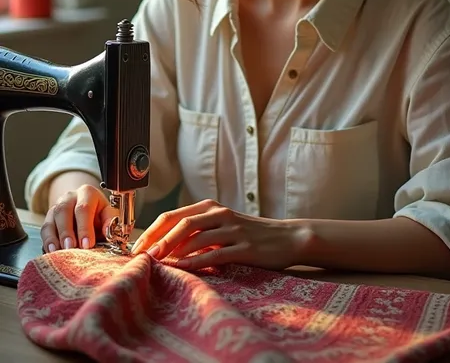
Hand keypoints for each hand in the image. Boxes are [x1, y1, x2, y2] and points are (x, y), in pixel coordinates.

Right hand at [40, 185, 117, 252]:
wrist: (87, 209)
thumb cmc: (98, 213)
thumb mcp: (108, 214)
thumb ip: (110, 221)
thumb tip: (108, 231)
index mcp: (87, 192)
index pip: (84, 208)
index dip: (84, 227)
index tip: (87, 244)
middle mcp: (70, 196)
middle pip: (64, 210)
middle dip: (67, 231)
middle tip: (71, 248)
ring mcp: (57, 206)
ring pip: (52, 219)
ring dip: (55, 237)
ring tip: (59, 251)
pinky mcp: (49, 218)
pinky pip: (45, 228)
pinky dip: (48, 240)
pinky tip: (52, 250)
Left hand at [130, 199, 309, 270]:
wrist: (286, 238)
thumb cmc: (250, 235)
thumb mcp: (222, 227)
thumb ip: (198, 232)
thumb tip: (165, 247)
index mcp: (210, 207)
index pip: (173, 215)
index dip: (152, 230)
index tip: (136, 247)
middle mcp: (219, 214)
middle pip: (180, 222)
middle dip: (157, 239)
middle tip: (141, 256)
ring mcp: (232, 229)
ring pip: (195, 235)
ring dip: (173, 249)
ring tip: (156, 262)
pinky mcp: (244, 246)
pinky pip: (215, 253)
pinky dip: (196, 261)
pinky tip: (183, 269)